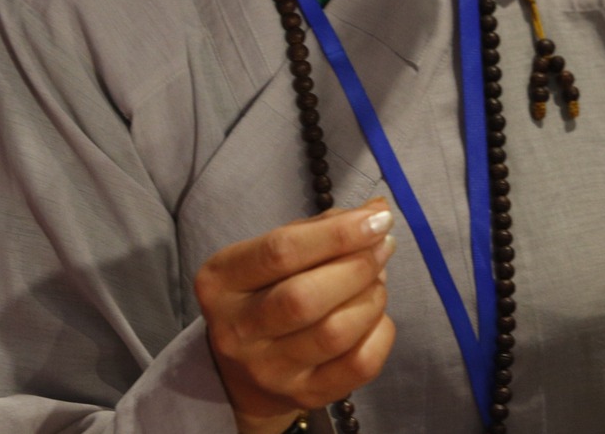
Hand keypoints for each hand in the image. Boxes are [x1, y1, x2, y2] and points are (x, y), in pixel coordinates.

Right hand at [196, 199, 399, 433]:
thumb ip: (320, 229)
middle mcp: (237, 330)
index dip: (336, 234)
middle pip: (304, 298)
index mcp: (221, 281)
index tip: (377, 219)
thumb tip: (377, 211)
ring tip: (378, 281)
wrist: (243, 369)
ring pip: (334, 333)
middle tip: (383, 247)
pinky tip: (378, 316)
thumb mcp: (273, 254)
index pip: (280, 251)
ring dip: (372, 298)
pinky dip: (380, 333)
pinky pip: (358, 365)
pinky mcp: (303, 395)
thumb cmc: (265, 293)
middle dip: (357, 266)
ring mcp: (269, 369)